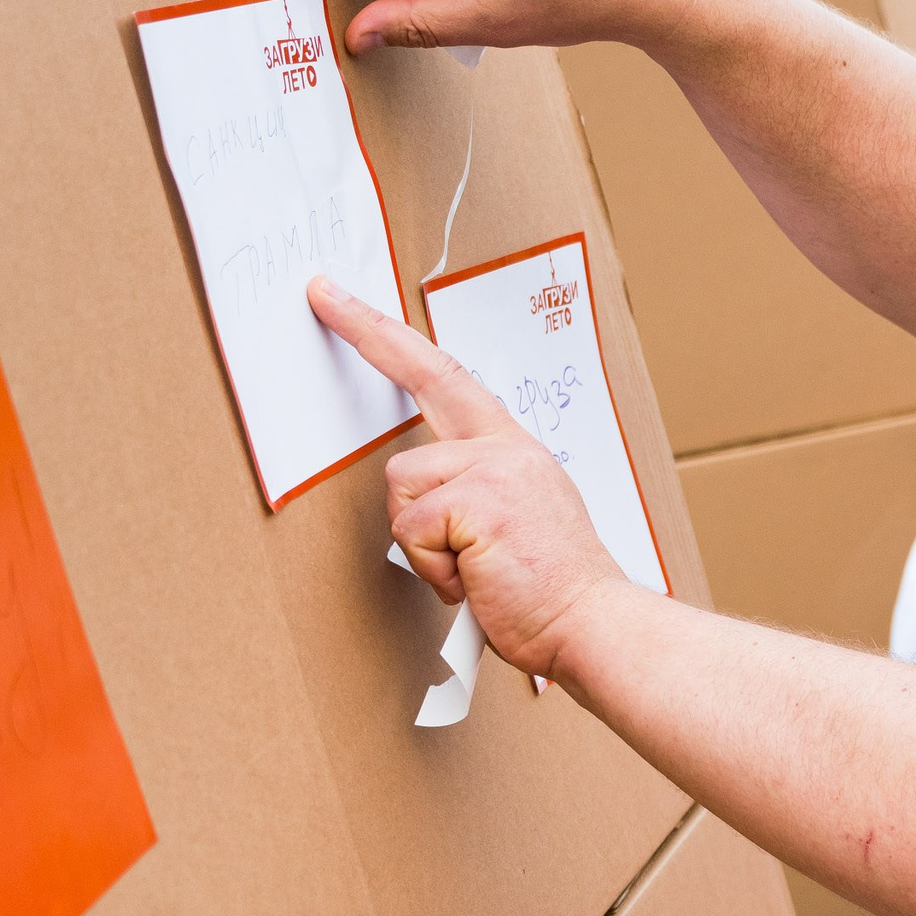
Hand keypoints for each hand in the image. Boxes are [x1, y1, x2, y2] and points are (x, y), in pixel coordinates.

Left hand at [307, 276, 627, 679]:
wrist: (592, 622)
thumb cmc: (550, 591)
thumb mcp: (514, 524)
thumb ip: (473, 496)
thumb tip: (422, 509)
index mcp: (513, 452)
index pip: (446, 378)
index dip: (390, 337)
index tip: (341, 300)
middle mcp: (506, 449)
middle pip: (417, 402)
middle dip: (365, 332)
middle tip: (323, 292)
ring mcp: (494, 470)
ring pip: (401, 486)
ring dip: (420, 542)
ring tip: (468, 569)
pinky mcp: (478, 502)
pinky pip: (413, 529)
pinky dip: (432, 568)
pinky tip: (474, 580)